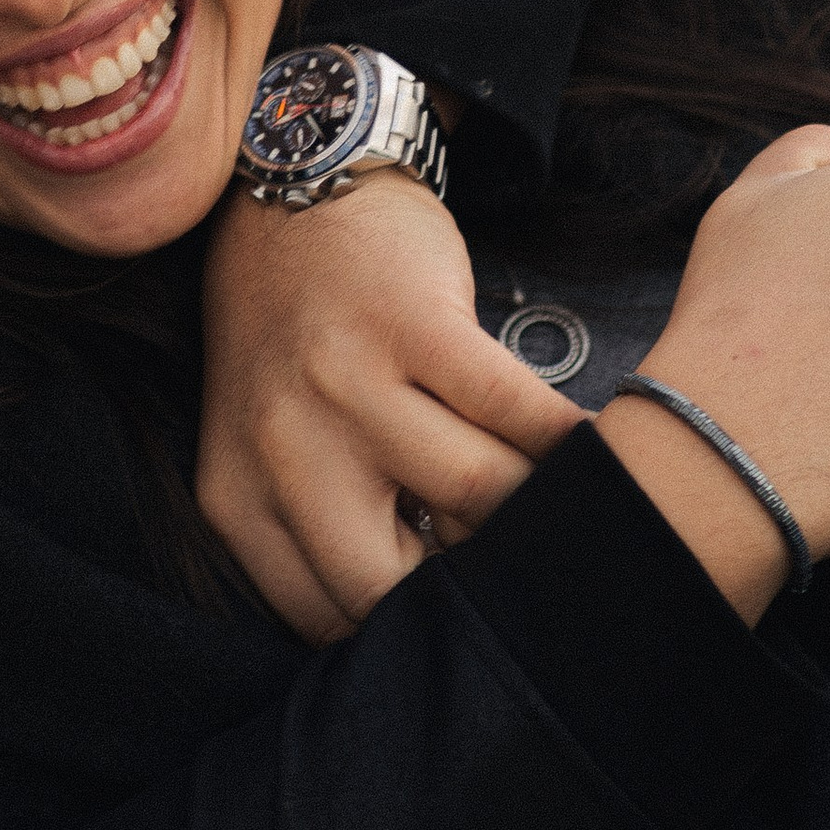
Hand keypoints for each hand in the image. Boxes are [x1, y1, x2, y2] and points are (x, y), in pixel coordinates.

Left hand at [199, 177, 578, 639]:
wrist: (300, 192)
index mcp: (237, 499)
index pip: (332, 621)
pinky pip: (518, 411)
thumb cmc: (297, 343)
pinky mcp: (416, 325)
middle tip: (515, 577)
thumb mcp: (269, 448)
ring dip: (532, 510)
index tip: (464, 630)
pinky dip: (566, 440)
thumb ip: (319, 534)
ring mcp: (348, 382)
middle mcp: (282, 447)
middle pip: (397, 583)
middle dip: (470, 593)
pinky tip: (591, 450)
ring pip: (475, 494)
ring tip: (562, 511)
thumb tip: (429, 628)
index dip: (411, 637)